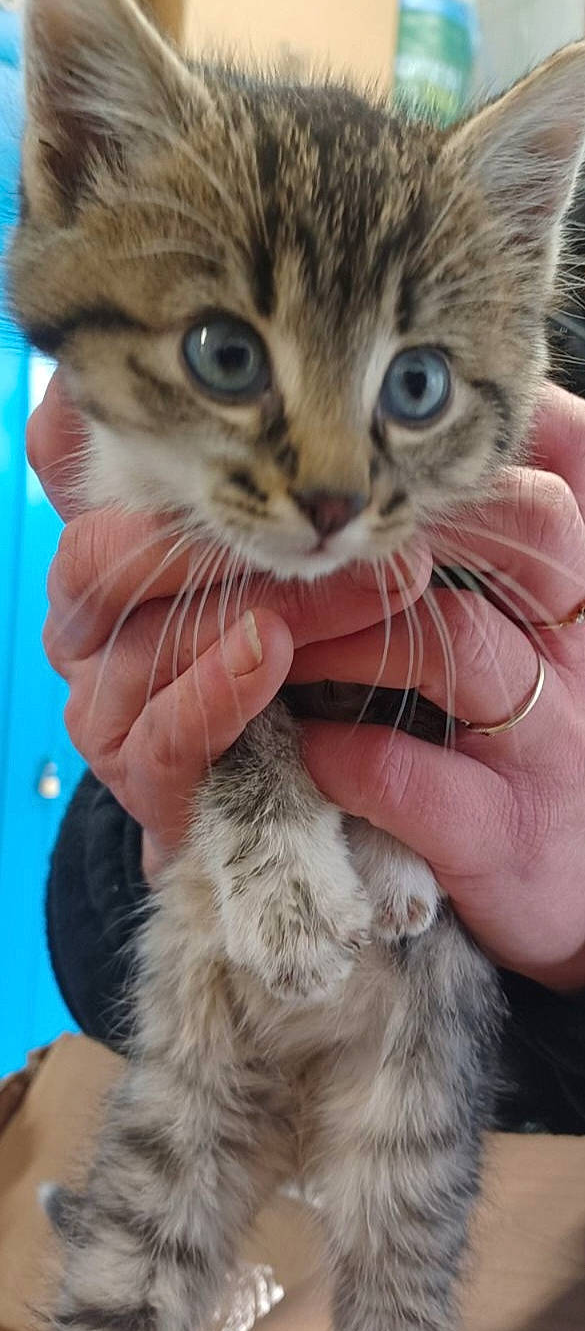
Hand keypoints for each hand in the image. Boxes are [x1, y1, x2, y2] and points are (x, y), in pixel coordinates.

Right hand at [28, 372, 429, 879]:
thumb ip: (262, 483)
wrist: (286, 795)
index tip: (212, 402)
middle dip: (217, 531)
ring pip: (149, 639)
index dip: (115, 426)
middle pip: (111, 556)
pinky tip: (272, 654)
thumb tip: (274, 401)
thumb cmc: (287, 656)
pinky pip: (166, 727)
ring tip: (335, 578)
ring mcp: (99, 700)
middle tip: (320, 515)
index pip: (69, 464)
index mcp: (100, 554)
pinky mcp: (135, 773)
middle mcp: (82, 621)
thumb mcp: (282, 556)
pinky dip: (221, 688)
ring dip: (257, 607)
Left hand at [296, 384, 584, 991]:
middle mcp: (580, 657)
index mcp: (584, 603)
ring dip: (344, 629)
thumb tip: (465, 452)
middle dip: (407, 516)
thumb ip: (503, 556)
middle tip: (303, 530)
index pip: (566, 476)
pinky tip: (305, 742)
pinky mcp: (503, 838)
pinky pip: (412, 776)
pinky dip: (345, 752)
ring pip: (454, 644)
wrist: (573, 897)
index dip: (503, 433)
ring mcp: (548, 747)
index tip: (394, 433)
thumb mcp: (539, 643)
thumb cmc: (530, 747)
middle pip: (531, 531)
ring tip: (274, 633)